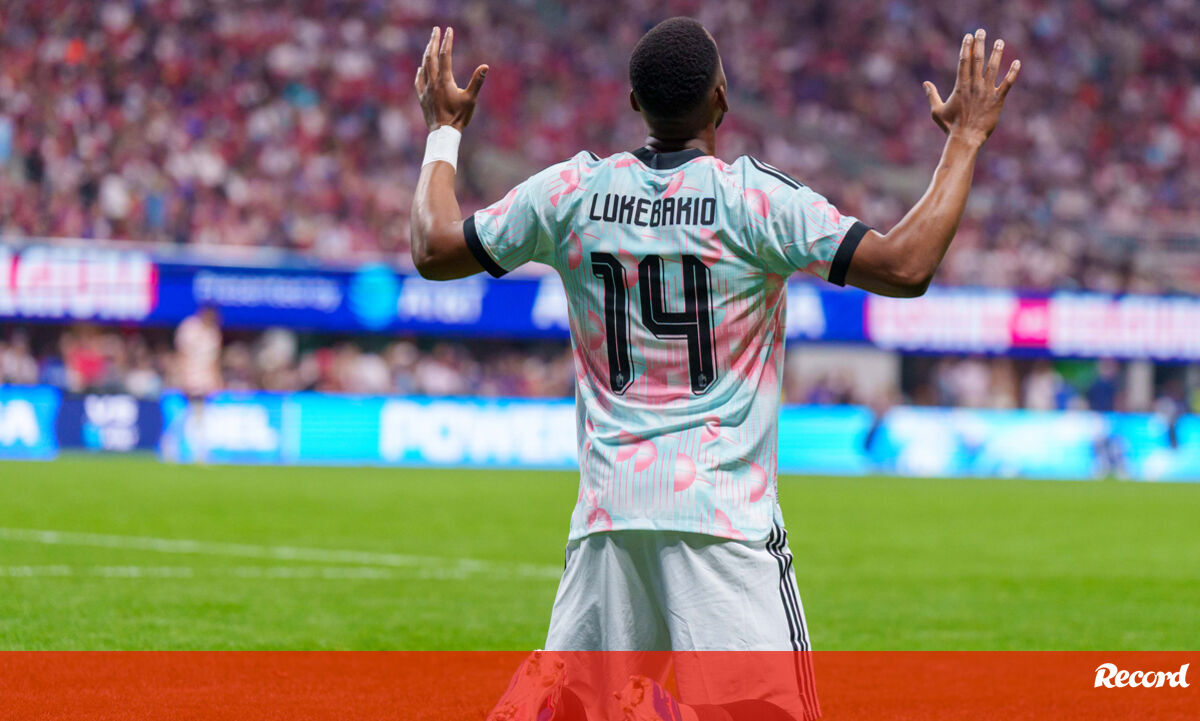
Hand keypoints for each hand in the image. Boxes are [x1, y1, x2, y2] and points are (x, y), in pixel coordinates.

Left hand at [415, 27, 487, 131]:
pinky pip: (418, 82)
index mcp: (444, 81)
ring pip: (424, 67)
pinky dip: (419, 72)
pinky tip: (420, 69)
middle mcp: (433, 82)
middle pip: (431, 57)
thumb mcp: (470, 99)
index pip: (445, 55)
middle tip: (435, 30)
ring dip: (427, 54)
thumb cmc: (458, 117)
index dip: (447, 41)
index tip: (449, 30)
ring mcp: (425, 90)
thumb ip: (477, 82)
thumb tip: (485, 66)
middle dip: (433, 41)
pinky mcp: (422, 99)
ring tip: (430, 45)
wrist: (443, 134)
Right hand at [924, 29, 1019, 145]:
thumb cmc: (950, 126)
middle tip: (981, 31)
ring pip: (993, 68)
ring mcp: (987, 92)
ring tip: (1000, 41)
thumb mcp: (936, 111)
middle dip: (979, 44)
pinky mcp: (998, 100)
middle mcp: (974, 86)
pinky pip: (1007, 84)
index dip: (966, 47)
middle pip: (977, 60)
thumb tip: (925, 84)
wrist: (966, 139)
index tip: (968, 36)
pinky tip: (1017, 63)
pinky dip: (1013, 73)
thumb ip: (931, 95)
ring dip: (997, 53)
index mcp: (960, 86)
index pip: (963, 61)